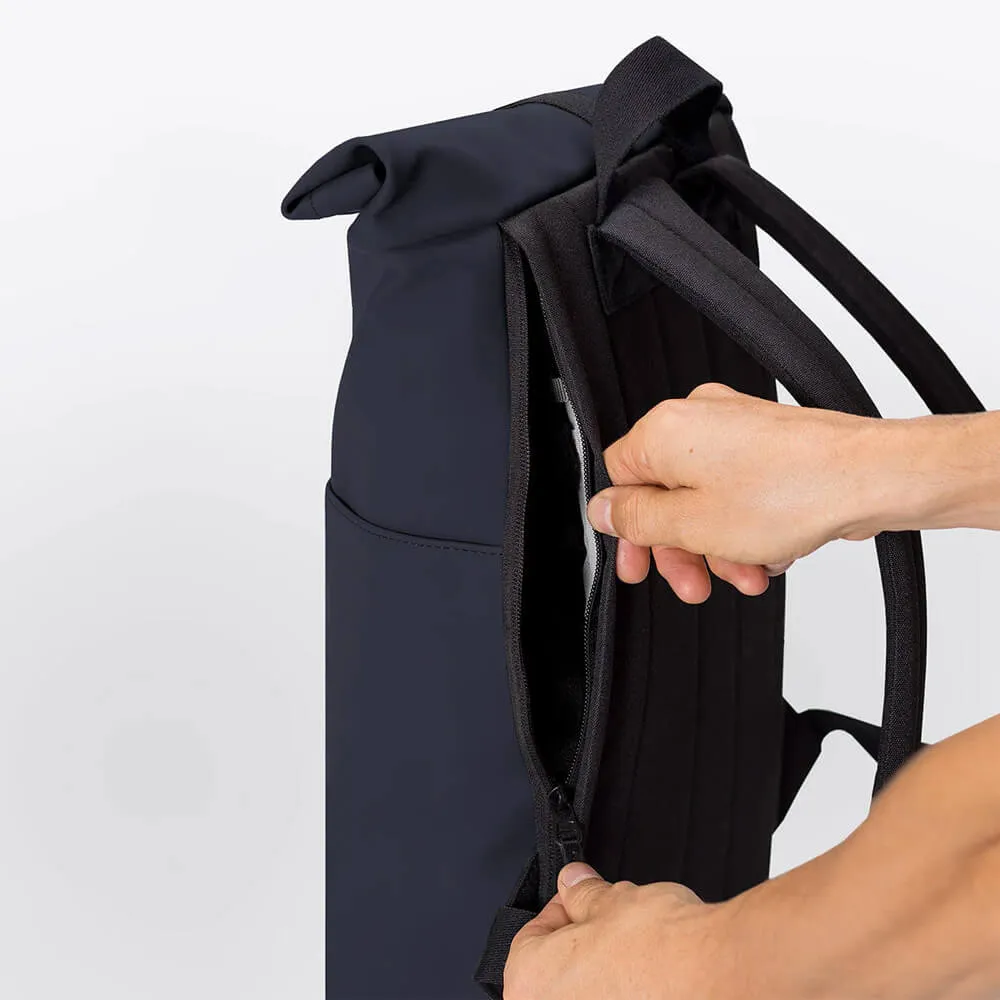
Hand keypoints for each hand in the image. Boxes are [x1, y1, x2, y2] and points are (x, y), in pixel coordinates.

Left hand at [504, 863, 734, 999]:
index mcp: (530, 984)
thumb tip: (573, 882)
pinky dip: (631, 993)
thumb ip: (581, 893)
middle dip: (585, 944)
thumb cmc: (659, 947)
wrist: (717, 977)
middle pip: (560, 972)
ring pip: (591, 993)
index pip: (530, 937)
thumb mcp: (611, 900)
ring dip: (608, 974)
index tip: (580, 899)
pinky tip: (653, 978)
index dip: (561, 909)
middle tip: (611, 923)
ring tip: (638, 950)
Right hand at [587, 382, 885, 602]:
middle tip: (691, 582)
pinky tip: (768, 554)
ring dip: (718, 545)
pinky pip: (739, 491)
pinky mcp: (769, 442)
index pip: (619, 479)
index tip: (639, 562)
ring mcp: (736, 428)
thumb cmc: (791, 492)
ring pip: (705, 498)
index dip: (628, 529)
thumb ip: (635, 519)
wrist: (872, 477)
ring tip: (745, 574)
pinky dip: (746, 526)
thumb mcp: (691, 523)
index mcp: (665, 431)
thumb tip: (603, 511)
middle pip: (663, 494)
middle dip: (679, 548)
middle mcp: (698, 418)